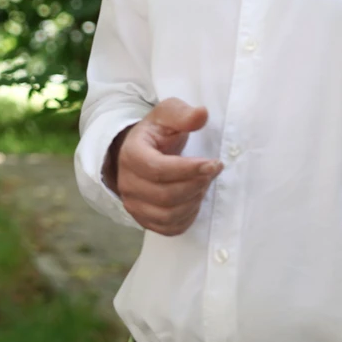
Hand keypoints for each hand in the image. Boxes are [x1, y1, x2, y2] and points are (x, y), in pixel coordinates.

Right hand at [108, 97, 221, 235]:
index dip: (189, 169)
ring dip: (194, 201)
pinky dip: (188, 217)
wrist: (141, 153)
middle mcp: (126, 183)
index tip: (215, 163)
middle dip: (196, 185)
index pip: (159, 169)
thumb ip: (183, 114)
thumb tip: (202, 114)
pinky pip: (170, 228)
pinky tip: (195, 199)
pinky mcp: (144, 220)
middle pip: (166, 195)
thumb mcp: (167, 115)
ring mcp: (133, 205)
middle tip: (212, 171)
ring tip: (203, 183)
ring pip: (168, 215)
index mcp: (131, 155)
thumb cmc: (157, 133)